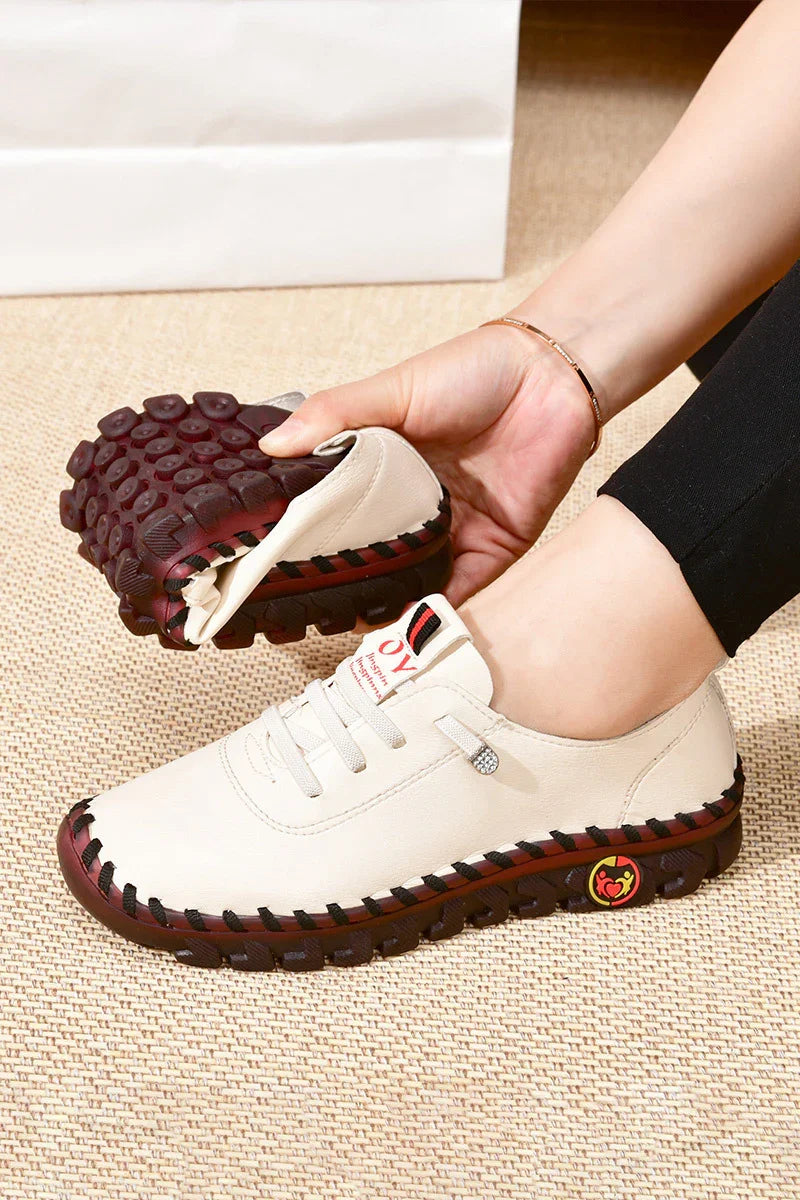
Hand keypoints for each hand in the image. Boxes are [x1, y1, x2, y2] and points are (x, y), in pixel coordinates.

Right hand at [259, 326, 596, 603]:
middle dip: (341, 585)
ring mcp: (452, 531)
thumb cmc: (472, 370)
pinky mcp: (493, 549)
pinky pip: (462, 592)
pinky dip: (437, 612)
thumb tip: (271, 445)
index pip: (336, 513)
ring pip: (411, 583)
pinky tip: (409, 628)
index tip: (273, 566)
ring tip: (347, 630)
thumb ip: (333, 416)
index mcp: (382, 469)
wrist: (550, 375)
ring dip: (385, 607)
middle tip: (303, 612)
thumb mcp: (391, 389)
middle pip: (370, 557)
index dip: (308, 540)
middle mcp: (413, 506)